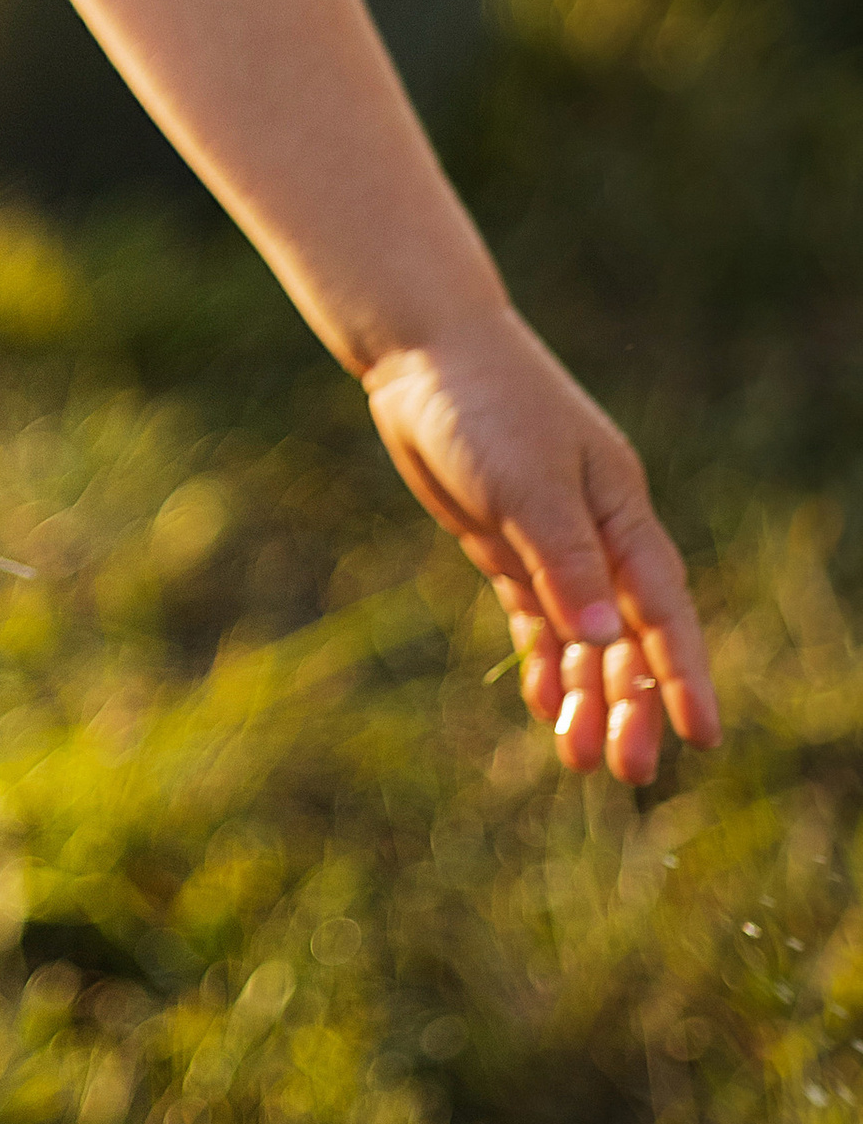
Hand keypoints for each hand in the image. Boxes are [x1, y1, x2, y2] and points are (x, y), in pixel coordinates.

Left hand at [362, 309, 719, 784]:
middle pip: (625, 634)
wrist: (423, 352)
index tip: (701, 734)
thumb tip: (604, 637)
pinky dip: (543, 660)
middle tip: (627, 771)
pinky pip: (534, 617)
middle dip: (630, 702)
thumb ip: (565, 559)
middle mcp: (594, 532)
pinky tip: (545, 705)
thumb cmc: (486, 405)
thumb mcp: (527, 483)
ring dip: (585, 693)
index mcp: (619, 511)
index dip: (684, 672)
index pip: (662, 607)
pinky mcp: (504, 542)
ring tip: (578, 758)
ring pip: (580, 635)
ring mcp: (549, 540)